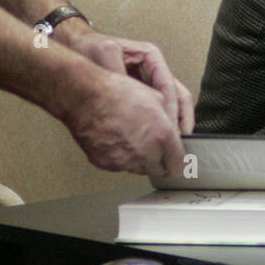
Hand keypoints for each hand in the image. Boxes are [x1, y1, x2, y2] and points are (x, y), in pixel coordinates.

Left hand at [58, 25, 194, 134]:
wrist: (77, 48)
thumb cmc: (90, 48)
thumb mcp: (102, 55)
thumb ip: (117, 72)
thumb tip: (128, 95)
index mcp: (151, 56)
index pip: (168, 85)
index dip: (171, 108)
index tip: (168, 128)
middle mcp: (154, 69)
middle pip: (178, 95)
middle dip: (180, 119)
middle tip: (178, 141)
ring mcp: (150, 81)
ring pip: (173, 104)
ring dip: (175, 124)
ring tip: (175, 145)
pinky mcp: (142, 93)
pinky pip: (158, 110)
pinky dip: (162, 125)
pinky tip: (158, 142)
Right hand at [59, 68, 186, 176]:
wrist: (85, 97)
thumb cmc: (118, 93)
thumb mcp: (156, 98)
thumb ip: (168, 120)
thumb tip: (173, 130)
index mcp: (162, 136)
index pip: (178, 164)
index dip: (178, 161)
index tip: (177, 159)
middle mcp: (145, 153)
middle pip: (160, 171)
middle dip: (161, 161)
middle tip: (156, 149)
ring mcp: (124, 161)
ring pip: (140, 170)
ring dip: (142, 161)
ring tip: (134, 140)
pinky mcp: (106, 164)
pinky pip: (120, 167)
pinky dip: (121, 158)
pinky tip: (117, 141)